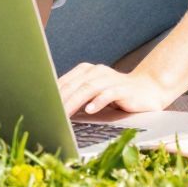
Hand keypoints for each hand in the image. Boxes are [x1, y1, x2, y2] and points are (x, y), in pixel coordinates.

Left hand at [57, 62, 179, 118]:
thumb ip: (75, 98)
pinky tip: (90, 110)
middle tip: (47, 115)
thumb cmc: (116, 96)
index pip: (64, 83)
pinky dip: (98, 101)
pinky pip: (109, 93)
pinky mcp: (124, 89)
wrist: (148, 91)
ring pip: (88, 88)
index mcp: (86, 71)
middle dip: (59, 101)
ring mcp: (111, 79)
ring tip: (63, 115)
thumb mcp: (93, 95)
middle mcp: (97, 72)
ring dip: (74, 102)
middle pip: (74, 85)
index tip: (39, 109)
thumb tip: (50, 111)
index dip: (51, 95)